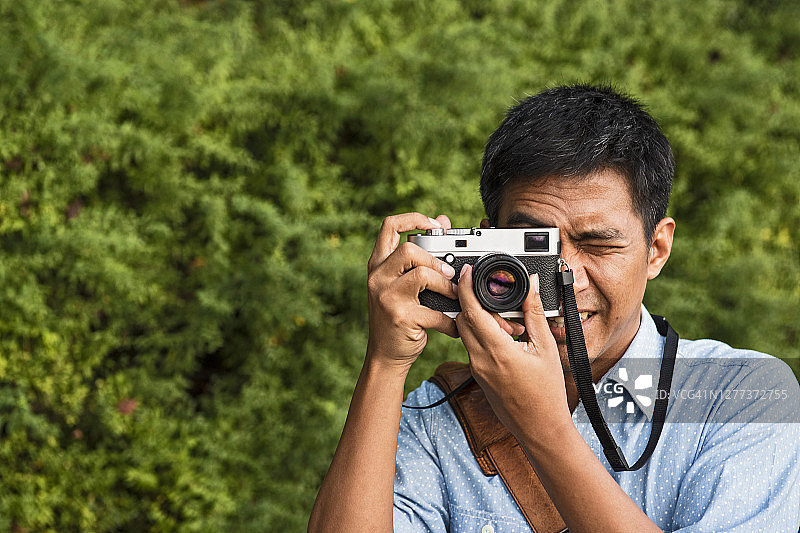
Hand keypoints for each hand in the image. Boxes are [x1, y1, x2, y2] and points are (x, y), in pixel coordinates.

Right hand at [366, 213, 459, 370]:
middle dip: (436, 261)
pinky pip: (434, 312)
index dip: (414, 218)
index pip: (389, 225)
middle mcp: (378, 277)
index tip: (436, 226)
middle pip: (409, 250)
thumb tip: (444, 220)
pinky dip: (450, 321)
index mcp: (378, 264)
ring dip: (446, 287)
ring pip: (422, 275)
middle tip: (449, 274)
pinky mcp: (400, 317)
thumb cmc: (398, 315)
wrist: (385, 355)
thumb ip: (421, 253)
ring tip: (454, 297)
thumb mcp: (403, 282)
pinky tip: (453, 326)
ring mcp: (386, 297)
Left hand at [455, 264, 570, 437]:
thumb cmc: (547, 393)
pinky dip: (485, 336)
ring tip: (512, 327)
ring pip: (467, 333)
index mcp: (496, 350)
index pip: (471, 310)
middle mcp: (480, 360)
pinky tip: (508, 341)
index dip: (466, 287)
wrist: (540, 428)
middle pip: (463, 319)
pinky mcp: (477, 375)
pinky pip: (473, 347)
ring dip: (483, 321)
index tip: (468, 271)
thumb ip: (534, 313)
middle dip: (475, 303)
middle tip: (499, 300)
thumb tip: (532, 285)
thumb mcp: (545, 347)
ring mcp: (476, 369)